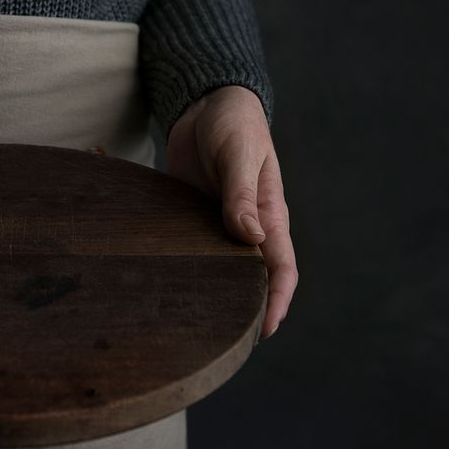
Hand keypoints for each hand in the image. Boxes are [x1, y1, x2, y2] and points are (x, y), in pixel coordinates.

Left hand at [166, 86, 297, 337]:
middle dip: (244, 310)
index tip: (265, 331)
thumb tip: (250, 238)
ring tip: (193, 325)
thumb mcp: (239, 154)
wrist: (208, 104)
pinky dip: (185, 268)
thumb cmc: (235, 124)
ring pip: (220, 269)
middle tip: (225, 344)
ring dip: (212, 293)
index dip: (277, 302)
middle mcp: (246, 227)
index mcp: (269, 214)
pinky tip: (167, 285)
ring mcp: (218, 224)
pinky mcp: (193, 218)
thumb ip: (241, 194)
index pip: (281, 268)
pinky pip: (191, 249)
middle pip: (251, 278)